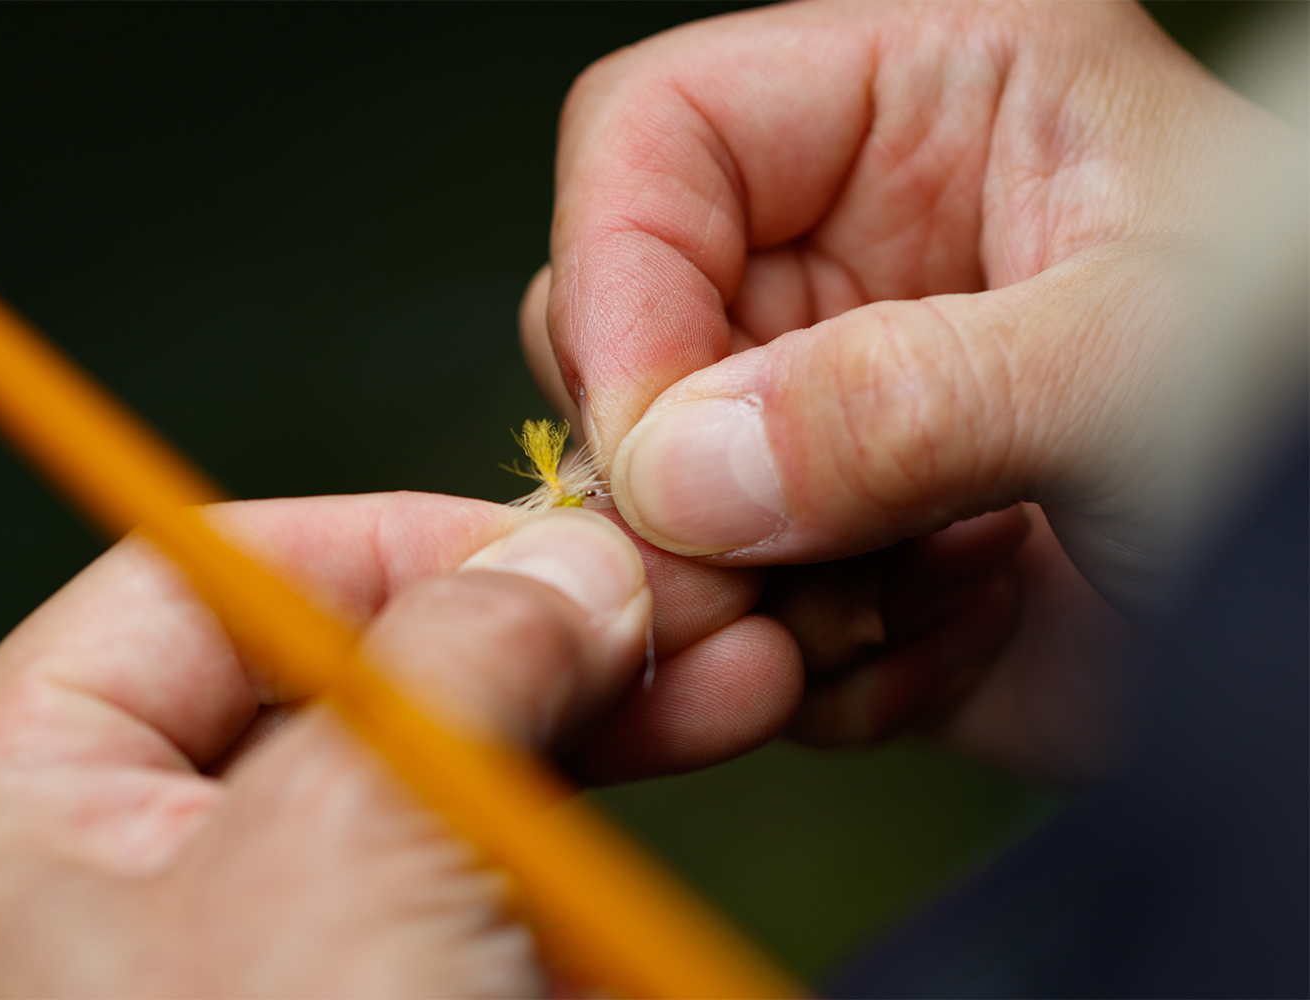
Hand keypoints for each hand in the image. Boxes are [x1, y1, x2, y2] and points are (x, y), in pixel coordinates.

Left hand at [0, 494, 799, 996]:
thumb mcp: (355, 848)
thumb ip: (458, 655)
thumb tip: (561, 566)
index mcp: (2, 808)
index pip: (203, 581)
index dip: (395, 543)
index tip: (554, 544)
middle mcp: (102, 874)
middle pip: (336, 676)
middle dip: (529, 635)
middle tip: (674, 612)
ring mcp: (238, 951)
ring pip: (423, 772)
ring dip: (587, 719)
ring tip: (729, 683)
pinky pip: (466, 878)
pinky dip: (577, 832)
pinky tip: (674, 781)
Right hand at [521, 1, 1305, 780]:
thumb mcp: (1146, 361)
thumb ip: (914, 396)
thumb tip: (684, 468)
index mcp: (920, 106)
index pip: (657, 138)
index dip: (623, 284)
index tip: (662, 446)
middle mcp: (848, 256)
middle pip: (621, 334)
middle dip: (678, 479)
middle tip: (775, 561)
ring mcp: (827, 416)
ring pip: (651, 504)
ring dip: (759, 592)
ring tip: (928, 598)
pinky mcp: (829, 551)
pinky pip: (727, 620)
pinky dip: (822, 669)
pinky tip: (965, 636)